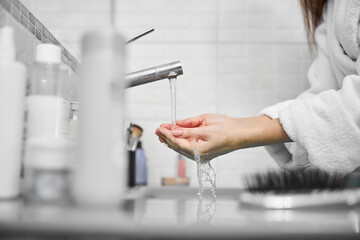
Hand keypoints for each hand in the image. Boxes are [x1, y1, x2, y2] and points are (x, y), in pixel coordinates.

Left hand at [155, 113, 290, 160]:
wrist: (240, 133)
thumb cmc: (227, 131)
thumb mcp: (205, 126)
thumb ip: (188, 129)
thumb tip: (174, 131)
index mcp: (198, 150)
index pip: (177, 142)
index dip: (167, 135)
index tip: (159, 128)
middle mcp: (197, 153)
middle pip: (177, 145)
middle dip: (166, 137)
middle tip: (157, 129)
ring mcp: (200, 152)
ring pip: (181, 146)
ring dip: (171, 139)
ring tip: (161, 132)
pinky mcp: (202, 148)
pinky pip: (187, 145)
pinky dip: (179, 140)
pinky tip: (173, 135)